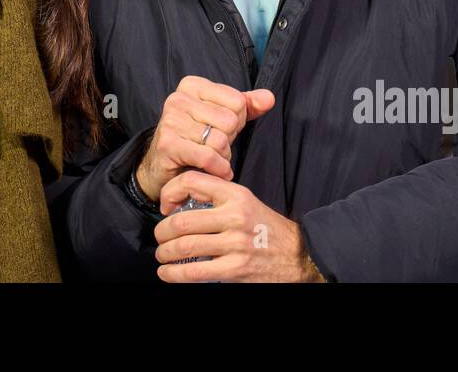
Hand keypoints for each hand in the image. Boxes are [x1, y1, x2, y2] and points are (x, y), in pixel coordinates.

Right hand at [134, 77, 274, 202]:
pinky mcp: (168, 144)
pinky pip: (209, 157)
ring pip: (220, 141)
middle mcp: (178, 98)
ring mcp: (171, 121)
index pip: (238, 101)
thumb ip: (246, 105)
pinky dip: (219, 169)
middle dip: (229, 139)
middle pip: (230, 121)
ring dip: (223, 156)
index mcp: (192, 85)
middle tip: (216, 145)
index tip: (222, 128)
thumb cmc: (196, 137)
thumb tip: (269, 98)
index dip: (237, 120)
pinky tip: (217, 171)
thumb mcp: (222, 116)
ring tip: (213, 157)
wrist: (163, 164)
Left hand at [153, 171, 326, 282]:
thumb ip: (217, 197)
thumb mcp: (245, 201)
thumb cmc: (266, 227)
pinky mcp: (235, 269)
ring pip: (184, 246)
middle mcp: (235, 216)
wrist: (298, 254)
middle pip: (182, 221)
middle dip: (162, 231)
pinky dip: (174, 274)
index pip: (192, 181)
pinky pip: (195, 272)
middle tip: (159, 236)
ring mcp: (235, 244)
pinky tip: (167, 273)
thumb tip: (181, 201)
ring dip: (164, 253)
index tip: (165, 205)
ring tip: (162, 255)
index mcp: (235, 195)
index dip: (170, 192)